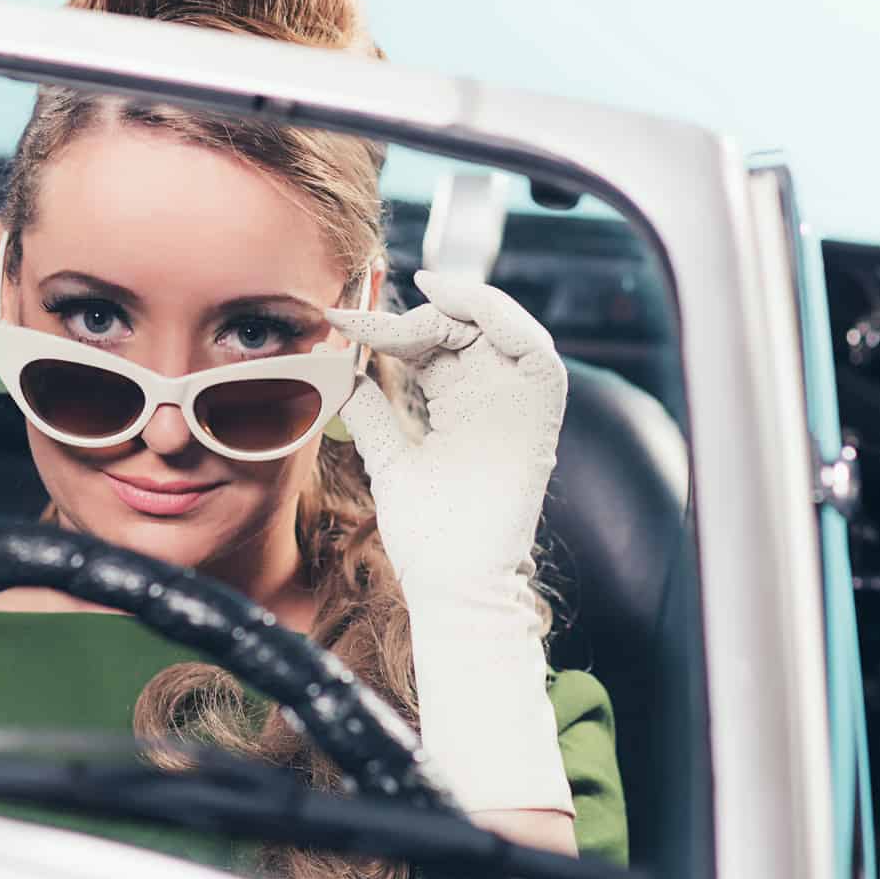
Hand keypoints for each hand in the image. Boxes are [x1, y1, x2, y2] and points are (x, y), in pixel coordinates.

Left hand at [325, 272, 570, 815]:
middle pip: (468, 326)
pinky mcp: (539, 419)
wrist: (453, 585)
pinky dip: (508, 324)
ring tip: (426, 294)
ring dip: (470, 303)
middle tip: (373, 319)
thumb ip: (371, 414)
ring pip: (508, 328)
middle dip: (425, 310)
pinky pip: (539, 357)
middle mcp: (491, 397)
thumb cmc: (426, 535)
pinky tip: (462, 310)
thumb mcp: (389, 459)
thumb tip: (340, 372)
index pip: (430, 343)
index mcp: (459, 403)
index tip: (342, 319)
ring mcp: (517, 406)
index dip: (389, 325)